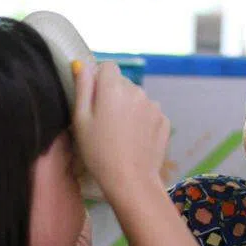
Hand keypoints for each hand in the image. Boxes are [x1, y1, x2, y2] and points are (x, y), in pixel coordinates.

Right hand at [71, 61, 169, 198]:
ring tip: (121, 133)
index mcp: (113, 87)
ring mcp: (153, 105)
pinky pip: (149, 112)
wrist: (131, 180)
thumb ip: (82, 88)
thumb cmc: (98, 152)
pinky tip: (135, 139)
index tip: (95, 99)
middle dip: (113, 95)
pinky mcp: (164, 120)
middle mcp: (137, 90)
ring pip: (136, 98)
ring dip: (129, 107)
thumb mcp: (81, 120)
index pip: (107, 66)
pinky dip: (142, 120)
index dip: (99, 80)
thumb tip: (82, 65)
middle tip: (105, 123)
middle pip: (122, 83)